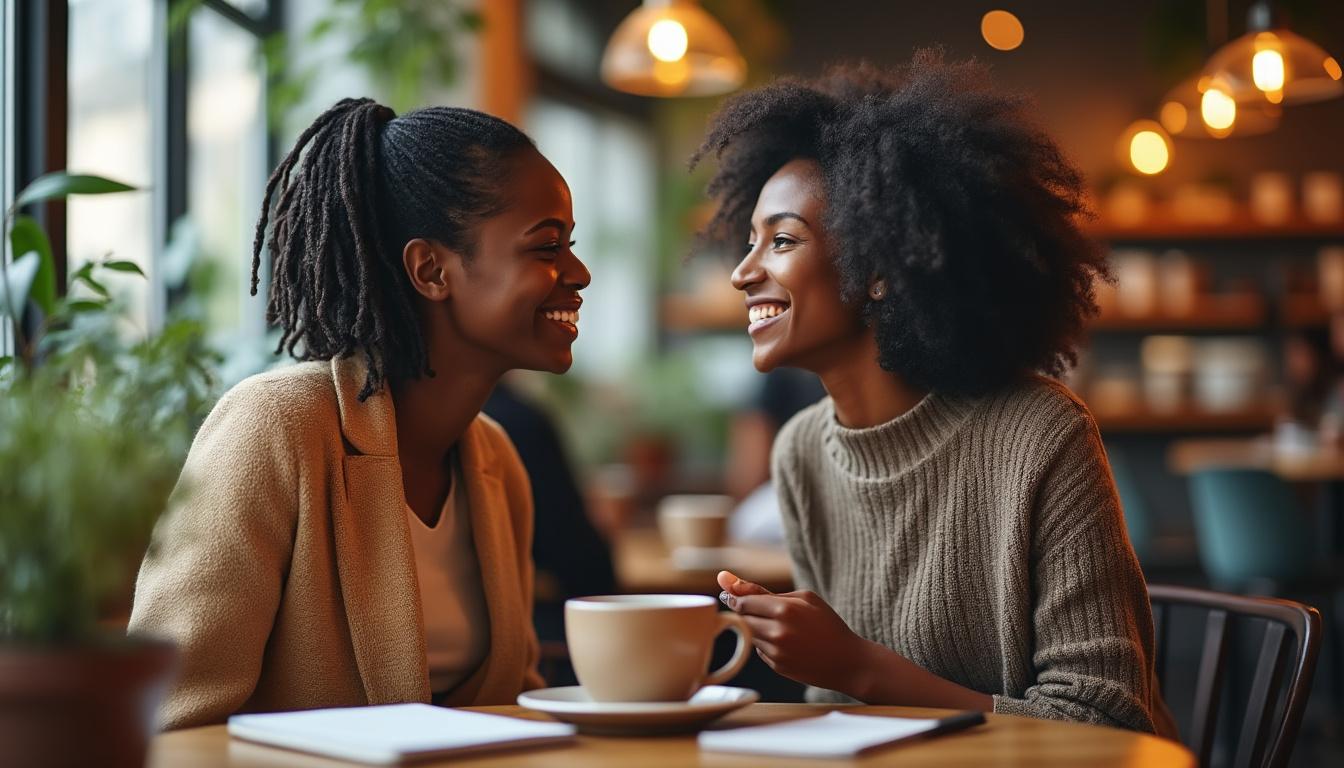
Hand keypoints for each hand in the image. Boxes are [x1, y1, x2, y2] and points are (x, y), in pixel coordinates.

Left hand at [715, 570, 865, 695]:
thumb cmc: (828, 624)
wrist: (848, 661)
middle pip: (742, 619)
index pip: (743, 602)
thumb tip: (729, 582)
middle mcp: (776, 632)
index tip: (729, 593)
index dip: (734, 597)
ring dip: (757, 628)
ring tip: (782, 627)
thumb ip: (765, 591)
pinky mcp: (776, 667)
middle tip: (763, 609)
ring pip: (750, 635)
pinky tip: (787, 643)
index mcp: (784, 610)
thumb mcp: (804, 599)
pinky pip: (759, 650)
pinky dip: (766, 644)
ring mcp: (776, 652)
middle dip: (745, 612)